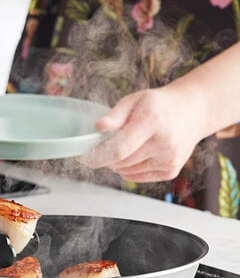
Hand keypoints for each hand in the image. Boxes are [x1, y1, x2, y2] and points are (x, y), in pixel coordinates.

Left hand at [79, 87, 207, 181]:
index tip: (84, 157)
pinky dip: (129, 169)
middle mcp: (164, 143)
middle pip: (121, 161)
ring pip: (126, 171)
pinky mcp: (170, 171)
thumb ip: (115, 115)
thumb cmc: (158, 105)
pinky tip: (136, 153)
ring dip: (118, 162)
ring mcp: (169, 159)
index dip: (98, 156)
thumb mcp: (135, 100)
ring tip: (126, 145)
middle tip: (106, 144)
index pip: (119, 149)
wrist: (192, 112)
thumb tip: (98, 127)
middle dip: (107, 156)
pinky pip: (137, 177)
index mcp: (153, 121)